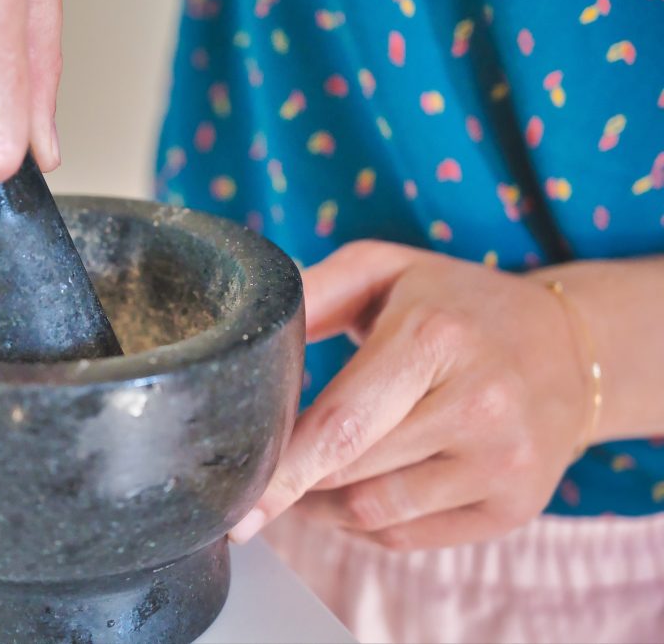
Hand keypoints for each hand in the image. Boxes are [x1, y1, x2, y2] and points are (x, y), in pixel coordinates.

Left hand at [229, 240, 595, 549]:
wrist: (569, 347)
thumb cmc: (458, 305)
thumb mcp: (388, 269)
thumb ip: (316, 292)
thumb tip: (251, 330)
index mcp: (437, 337)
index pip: (342, 424)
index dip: (282, 469)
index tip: (238, 504)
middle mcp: (480, 405)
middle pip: (350, 473)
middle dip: (292, 484)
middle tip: (258, 480)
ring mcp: (503, 463)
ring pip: (373, 513)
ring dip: (321, 507)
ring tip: (304, 483)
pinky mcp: (513, 507)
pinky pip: (407, 538)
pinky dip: (363, 524)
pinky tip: (352, 495)